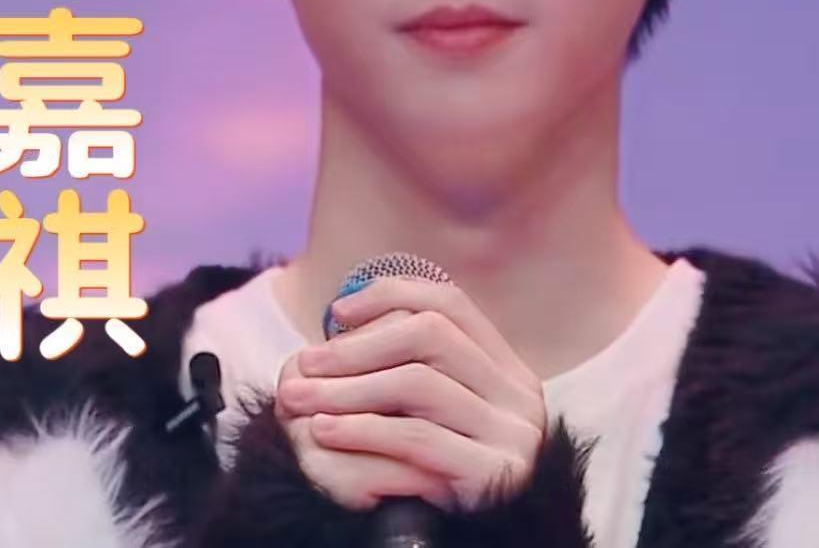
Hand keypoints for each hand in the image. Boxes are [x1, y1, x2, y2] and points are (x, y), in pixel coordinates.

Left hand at [273, 277, 546, 513]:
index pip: (450, 303)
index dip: (391, 295)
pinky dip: (363, 429)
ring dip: (349, 386)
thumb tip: (340, 315)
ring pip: (419, 382)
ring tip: (299, 397)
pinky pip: (417, 438)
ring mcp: (514, 433)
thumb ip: (401, 366)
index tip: (336, 312)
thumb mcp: (424, 414)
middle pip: (431, 334)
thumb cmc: (432, 478)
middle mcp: (519, 393)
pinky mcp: (495, 474)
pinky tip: (324, 431)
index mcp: (506, 368)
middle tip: (305, 362)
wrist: (467, 547)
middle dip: (359, 345)